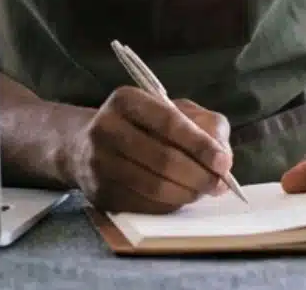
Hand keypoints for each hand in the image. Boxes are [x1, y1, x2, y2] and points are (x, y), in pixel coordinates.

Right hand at [65, 87, 233, 214]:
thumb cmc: (140, 125)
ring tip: (201, 191)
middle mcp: (105, 128)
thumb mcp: (170, 110)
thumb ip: (204, 125)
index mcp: (125, 100)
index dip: (200, 144)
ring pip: (154, 186)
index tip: (223, 162)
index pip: (168, 122)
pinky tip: (177, 198)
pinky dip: (168, 205)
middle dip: (199, 175)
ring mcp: (98, 163)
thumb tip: (223, 158)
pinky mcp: (99, 193)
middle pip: (163, 159)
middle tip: (218, 185)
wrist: (82, 144)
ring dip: (186, 193)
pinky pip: (143, 205)